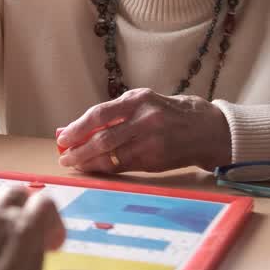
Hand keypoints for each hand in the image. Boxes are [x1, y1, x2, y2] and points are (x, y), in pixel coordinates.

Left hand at [56, 88, 230, 173]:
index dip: (77, 128)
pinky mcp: (157, 160)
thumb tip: (74, 129)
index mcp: (138, 100)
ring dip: (89, 163)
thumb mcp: (141, 102)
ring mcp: (152, 142)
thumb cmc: (167, 113)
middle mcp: (145, 120)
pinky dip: (106, 169)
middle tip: (64, 157)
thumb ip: (110, 114)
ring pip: (112, 156)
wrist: (206, 129)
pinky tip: (94, 169)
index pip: (99, 115)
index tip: (62, 138)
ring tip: (75, 164)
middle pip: (103, 139)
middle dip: (79, 150)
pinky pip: (124, 166)